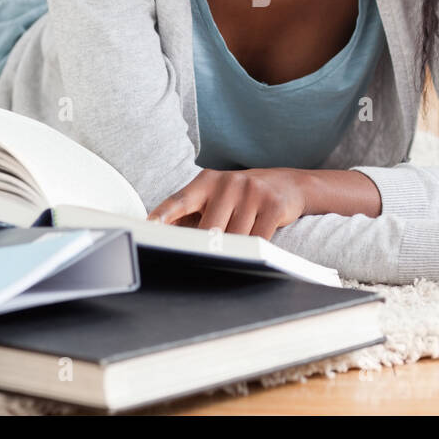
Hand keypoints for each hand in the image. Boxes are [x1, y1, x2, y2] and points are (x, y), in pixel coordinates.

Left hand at [145, 168, 308, 239]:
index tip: (149, 227)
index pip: (180, 200)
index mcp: (207, 181)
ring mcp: (252, 192)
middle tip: (209, 257)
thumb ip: (191, 213)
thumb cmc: (242, 196)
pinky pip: (257, 240)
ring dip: (236, 249)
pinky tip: (255, 249)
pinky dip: (254, 250)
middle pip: (209, 230)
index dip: (164, 215)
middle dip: (209, 247)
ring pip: (235, 239)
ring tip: (240, 245)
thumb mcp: (215, 196)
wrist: (288, 184)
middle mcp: (228, 183)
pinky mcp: (273, 205)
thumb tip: (164, 237)